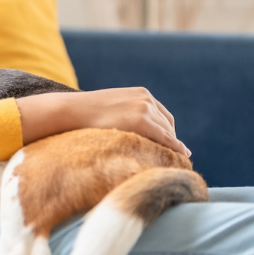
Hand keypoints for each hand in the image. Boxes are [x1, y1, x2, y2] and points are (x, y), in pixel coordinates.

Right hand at [16, 88, 189, 156]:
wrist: (71, 111)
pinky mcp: (142, 121)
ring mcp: (145, 108)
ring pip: (168, 132)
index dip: (168, 131)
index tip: (170, 144)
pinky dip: (175, 148)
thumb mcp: (111, 107)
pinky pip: (166, 139)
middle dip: (171, 140)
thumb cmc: (85, 113)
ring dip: (172, 146)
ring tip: (176, 160)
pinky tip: (182, 156)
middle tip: (175, 156)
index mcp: (141, 93)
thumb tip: (128, 128)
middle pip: (168, 124)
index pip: (163, 115)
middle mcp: (146, 99)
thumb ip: (125, 113)